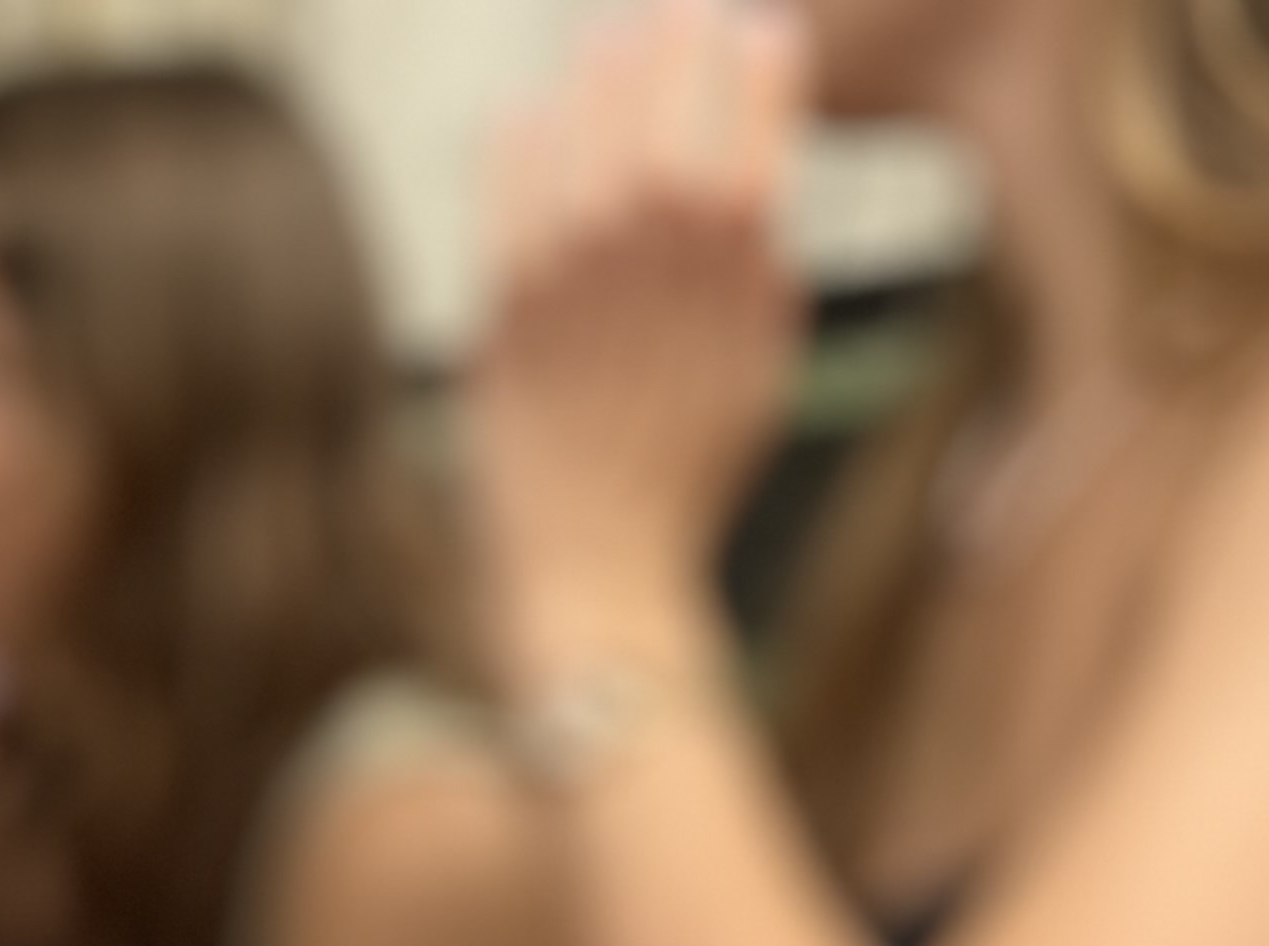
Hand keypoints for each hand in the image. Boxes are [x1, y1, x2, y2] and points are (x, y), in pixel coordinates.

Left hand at [472, 0, 808, 683]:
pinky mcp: (501, 286)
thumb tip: (755, 153)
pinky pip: (503, 168)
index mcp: (738, 234)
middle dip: (672, 31)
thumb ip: (763, 248)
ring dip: (596, 68)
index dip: (755, 49)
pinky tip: (531, 120)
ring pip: (579, 101)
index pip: (757, 79)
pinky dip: (519, 132)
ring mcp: (568, 252)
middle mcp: (652, 227)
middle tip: (674, 17)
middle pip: (662, 66)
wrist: (601, 567)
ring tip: (608, 54)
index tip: (754, 42)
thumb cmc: (692, 470)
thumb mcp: (767, 356)